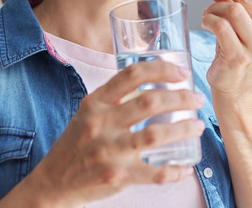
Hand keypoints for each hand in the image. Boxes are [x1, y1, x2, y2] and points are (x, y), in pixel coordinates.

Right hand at [13, 61, 204, 206]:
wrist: (53, 182)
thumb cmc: (76, 144)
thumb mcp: (88, 113)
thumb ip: (114, 98)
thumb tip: (153, 81)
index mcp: (95, 103)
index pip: (131, 75)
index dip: (162, 69)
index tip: (182, 72)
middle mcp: (101, 123)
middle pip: (150, 102)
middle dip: (182, 98)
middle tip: (197, 100)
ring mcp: (109, 151)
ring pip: (157, 134)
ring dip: (184, 129)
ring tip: (198, 126)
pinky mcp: (117, 176)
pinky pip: (155, 173)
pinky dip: (175, 170)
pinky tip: (186, 167)